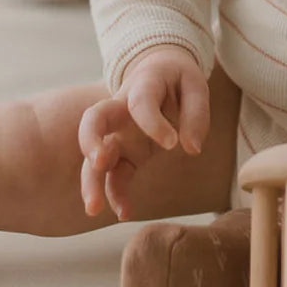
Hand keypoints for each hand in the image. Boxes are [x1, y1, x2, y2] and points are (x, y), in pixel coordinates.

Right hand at [77, 46, 209, 221]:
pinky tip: (124, 213)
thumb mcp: (195, 86)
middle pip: (94, 121)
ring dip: (92, 181)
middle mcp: (121, 110)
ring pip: (95, 156)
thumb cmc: (177, 79)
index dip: (152, 122)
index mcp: (143, 86)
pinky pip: (115, 175)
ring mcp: (120, 133)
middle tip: (98, 162)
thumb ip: (196, 114)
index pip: (140, 103)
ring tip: (93, 209)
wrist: (159, 73)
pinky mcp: (125, 153)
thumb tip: (191, 148)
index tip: (172, 143)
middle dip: (91, 141)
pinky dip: (116, 194)